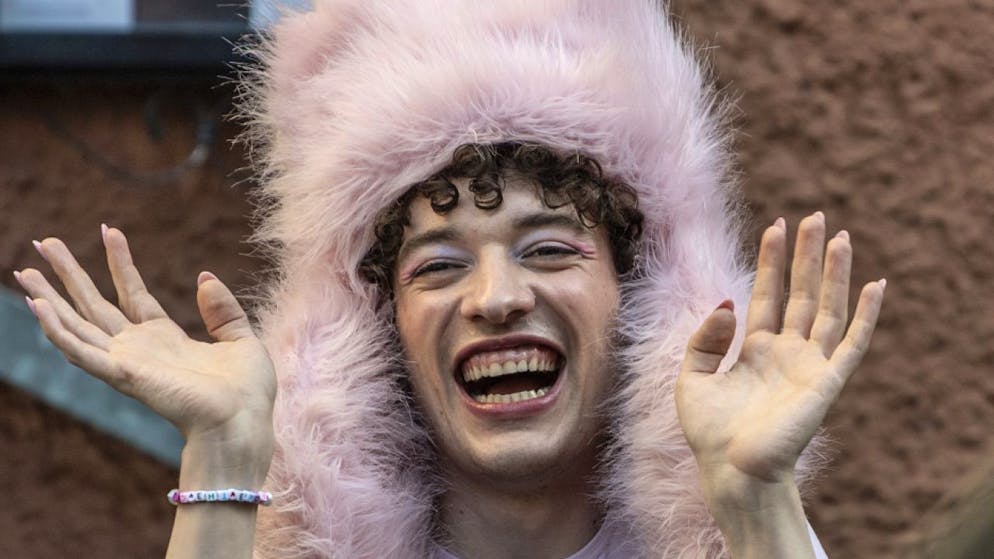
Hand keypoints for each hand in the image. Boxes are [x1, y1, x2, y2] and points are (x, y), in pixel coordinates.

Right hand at [14, 226, 276, 478]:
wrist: (243, 422)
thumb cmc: (246, 392)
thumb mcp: (241, 339)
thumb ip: (222, 310)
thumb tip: (204, 277)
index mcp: (166, 339)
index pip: (133, 293)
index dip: (119, 262)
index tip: (108, 230)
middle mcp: (140, 349)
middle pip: (95, 304)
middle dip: (69, 274)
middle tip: (45, 242)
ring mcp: (127, 362)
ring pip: (77, 324)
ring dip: (50, 297)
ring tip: (25, 270)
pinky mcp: (123, 375)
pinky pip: (81, 351)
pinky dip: (57, 330)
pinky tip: (38, 306)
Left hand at [676, 212, 884, 498]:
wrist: (730, 469)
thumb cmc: (709, 432)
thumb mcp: (691, 377)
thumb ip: (705, 338)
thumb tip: (730, 302)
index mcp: (754, 349)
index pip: (767, 294)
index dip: (772, 261)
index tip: (776, 225)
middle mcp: (784, 352)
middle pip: (800, 293)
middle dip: (806, 255)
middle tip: (815, 216)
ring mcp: (808, 365)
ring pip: (826, 308)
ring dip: (834, 273)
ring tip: (839, 236)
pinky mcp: (826, 382)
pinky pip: (852, 343)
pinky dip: (866, 315)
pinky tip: (876, 286)